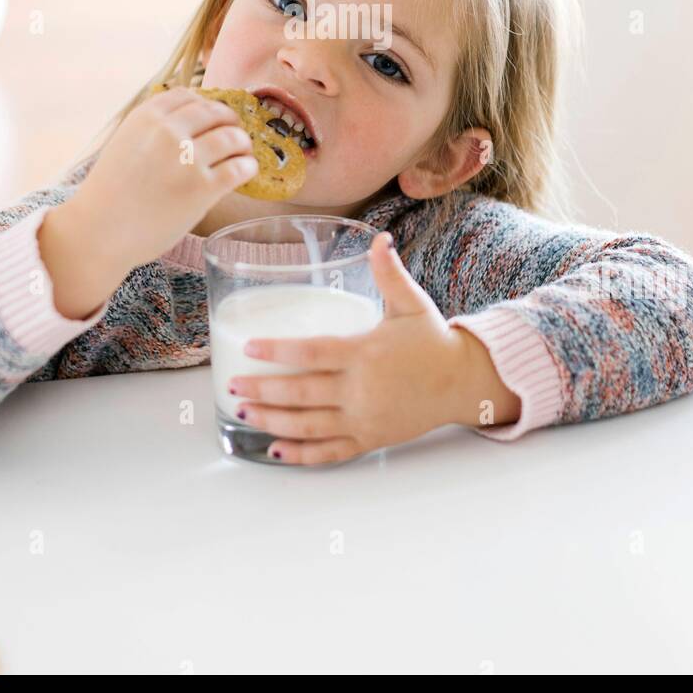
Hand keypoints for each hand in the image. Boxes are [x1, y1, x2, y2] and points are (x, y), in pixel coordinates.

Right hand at [57, 87, 257, 279]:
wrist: (99, 232)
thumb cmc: (109, 195)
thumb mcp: (123, 145)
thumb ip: (151, 131)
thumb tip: (185, 124)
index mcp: (146, 116)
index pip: (188, 96)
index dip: (205, 105)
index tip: (211, 118)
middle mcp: (168, 131)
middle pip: (215, 112)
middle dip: (229, 122)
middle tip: (235, 134)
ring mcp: (187, 158)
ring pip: (233, 137)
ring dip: (243, 144)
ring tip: (243, 155)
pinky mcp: (202, 187)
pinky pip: (239, 168)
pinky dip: (247, 167)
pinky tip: (245, 172)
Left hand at [226, 231, 469, 464]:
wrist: (461, 382)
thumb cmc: (432, 340)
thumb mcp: (411, 303)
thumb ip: (389, 273)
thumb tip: (380, 238)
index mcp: (365, 353)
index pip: (312, 352)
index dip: (277, 351)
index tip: (249, 347)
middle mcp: (361, 390)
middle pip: (301, 393)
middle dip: (263, 390)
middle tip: (231, 384)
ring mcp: (364, 419)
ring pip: (308, 425)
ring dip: (271, 421)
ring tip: (242, 411)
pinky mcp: (369, 440)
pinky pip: (329, 452)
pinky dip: (300, 454)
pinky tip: (274, 450)